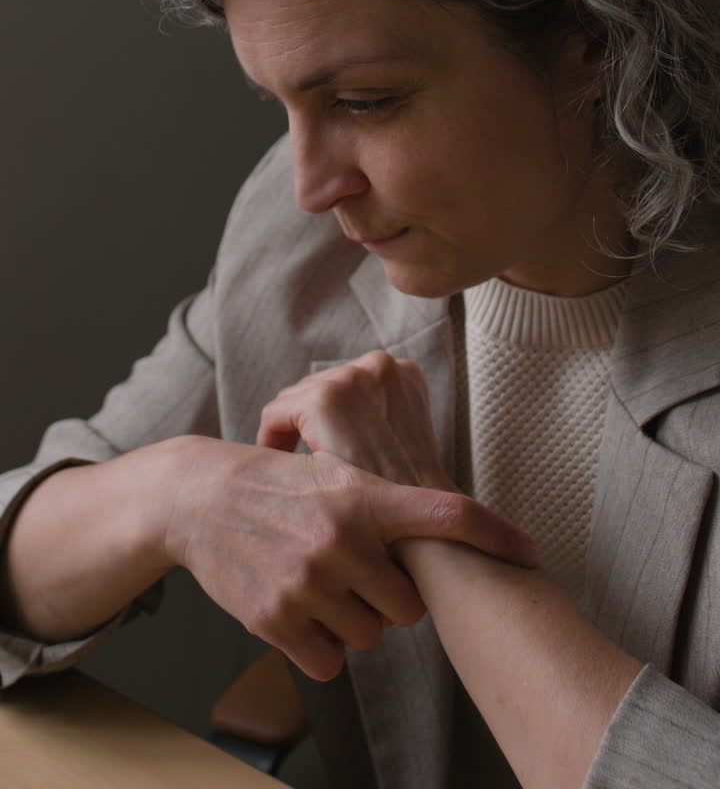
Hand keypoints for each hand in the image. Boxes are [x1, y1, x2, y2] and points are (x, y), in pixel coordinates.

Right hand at [161, 434, 532, 681]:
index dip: (493, 534)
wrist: (201, 498)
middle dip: (390, 601)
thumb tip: (440, 541)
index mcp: (362, 496)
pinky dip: (322, 648)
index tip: (530, 551)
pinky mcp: (277, 618)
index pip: (444, 513)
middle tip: (361, 580)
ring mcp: (308, 581)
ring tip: (324, 588)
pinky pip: (329, 663)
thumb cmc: (277, 488)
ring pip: (368, 637)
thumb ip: (382, 508)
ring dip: (354, 624)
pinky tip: (302, 614)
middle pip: (408, 607)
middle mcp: (341, 537)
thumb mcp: (333, 476)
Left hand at [256, 351, 536, 570]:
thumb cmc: (410, 497)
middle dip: (307, 424)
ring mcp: (351, 379)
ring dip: (290, 433)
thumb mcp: (405, 441)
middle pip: (318, 386)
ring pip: (293, 400)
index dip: (331, 418)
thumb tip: (348, 421)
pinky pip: (275, 415)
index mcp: (403, 372)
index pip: (347, 384)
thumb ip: (381, 418)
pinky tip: (279, 471)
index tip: (323, 447)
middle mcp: (379, 365)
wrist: (421, 528)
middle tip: (301, 463)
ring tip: (288, 468)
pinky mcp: (323, 400)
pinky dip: (271, 440)